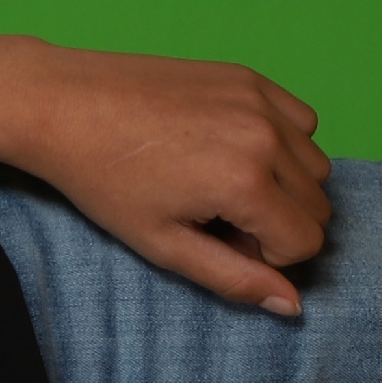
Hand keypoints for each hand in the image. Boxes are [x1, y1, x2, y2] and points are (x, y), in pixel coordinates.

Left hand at [0, 44, 332, 314]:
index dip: (266, 255)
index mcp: (245, 182)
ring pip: (316, 165)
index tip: (218, 240)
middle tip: (215, 215)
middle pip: (318, 205)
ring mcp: (260, 100)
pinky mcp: (250, 77)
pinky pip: (303, 122)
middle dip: (277, 224)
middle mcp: (265, 136)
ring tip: (222, 183)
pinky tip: (232, 149)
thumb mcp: (164, 245)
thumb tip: (292, 305)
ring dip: (285, 186)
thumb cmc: (105, 181)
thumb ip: (234, 278)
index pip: (306, 242)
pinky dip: (284, 143)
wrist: (64, 106)